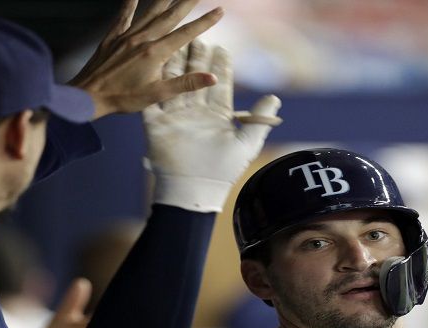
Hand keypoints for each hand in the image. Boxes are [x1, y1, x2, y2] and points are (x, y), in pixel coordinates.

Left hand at [69, 0, 223, 118]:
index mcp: (156, 53)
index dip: (205, 22)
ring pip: (150, 12)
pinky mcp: (113, 37)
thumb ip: (186, 84)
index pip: (186, 34)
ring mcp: (127, 36)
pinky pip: (124, 15)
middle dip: (187, 2)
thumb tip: (212, 77)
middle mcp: (143, 39)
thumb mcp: (157, 94)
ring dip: (164, 0)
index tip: (219, 10)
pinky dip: (130, 3)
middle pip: (170, 16)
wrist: (89, 95)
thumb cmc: (123, 98)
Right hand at [144, 41, 281, 210]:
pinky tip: (155, 63)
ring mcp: (175, 117)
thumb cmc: (222, 172)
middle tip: (199, 37)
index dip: (220, 67)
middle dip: (198, 58)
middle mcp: (195, 113)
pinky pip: (153, 98)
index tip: (222, 48)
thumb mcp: (247, 144)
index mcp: (216, 116)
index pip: (219, 85)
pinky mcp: (156, 123)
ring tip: (180, 43)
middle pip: (196, 78)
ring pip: (175, 82)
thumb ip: (260, 120)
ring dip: (177, 63)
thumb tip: (275, 98)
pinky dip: (154, 81)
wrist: (193, 191)